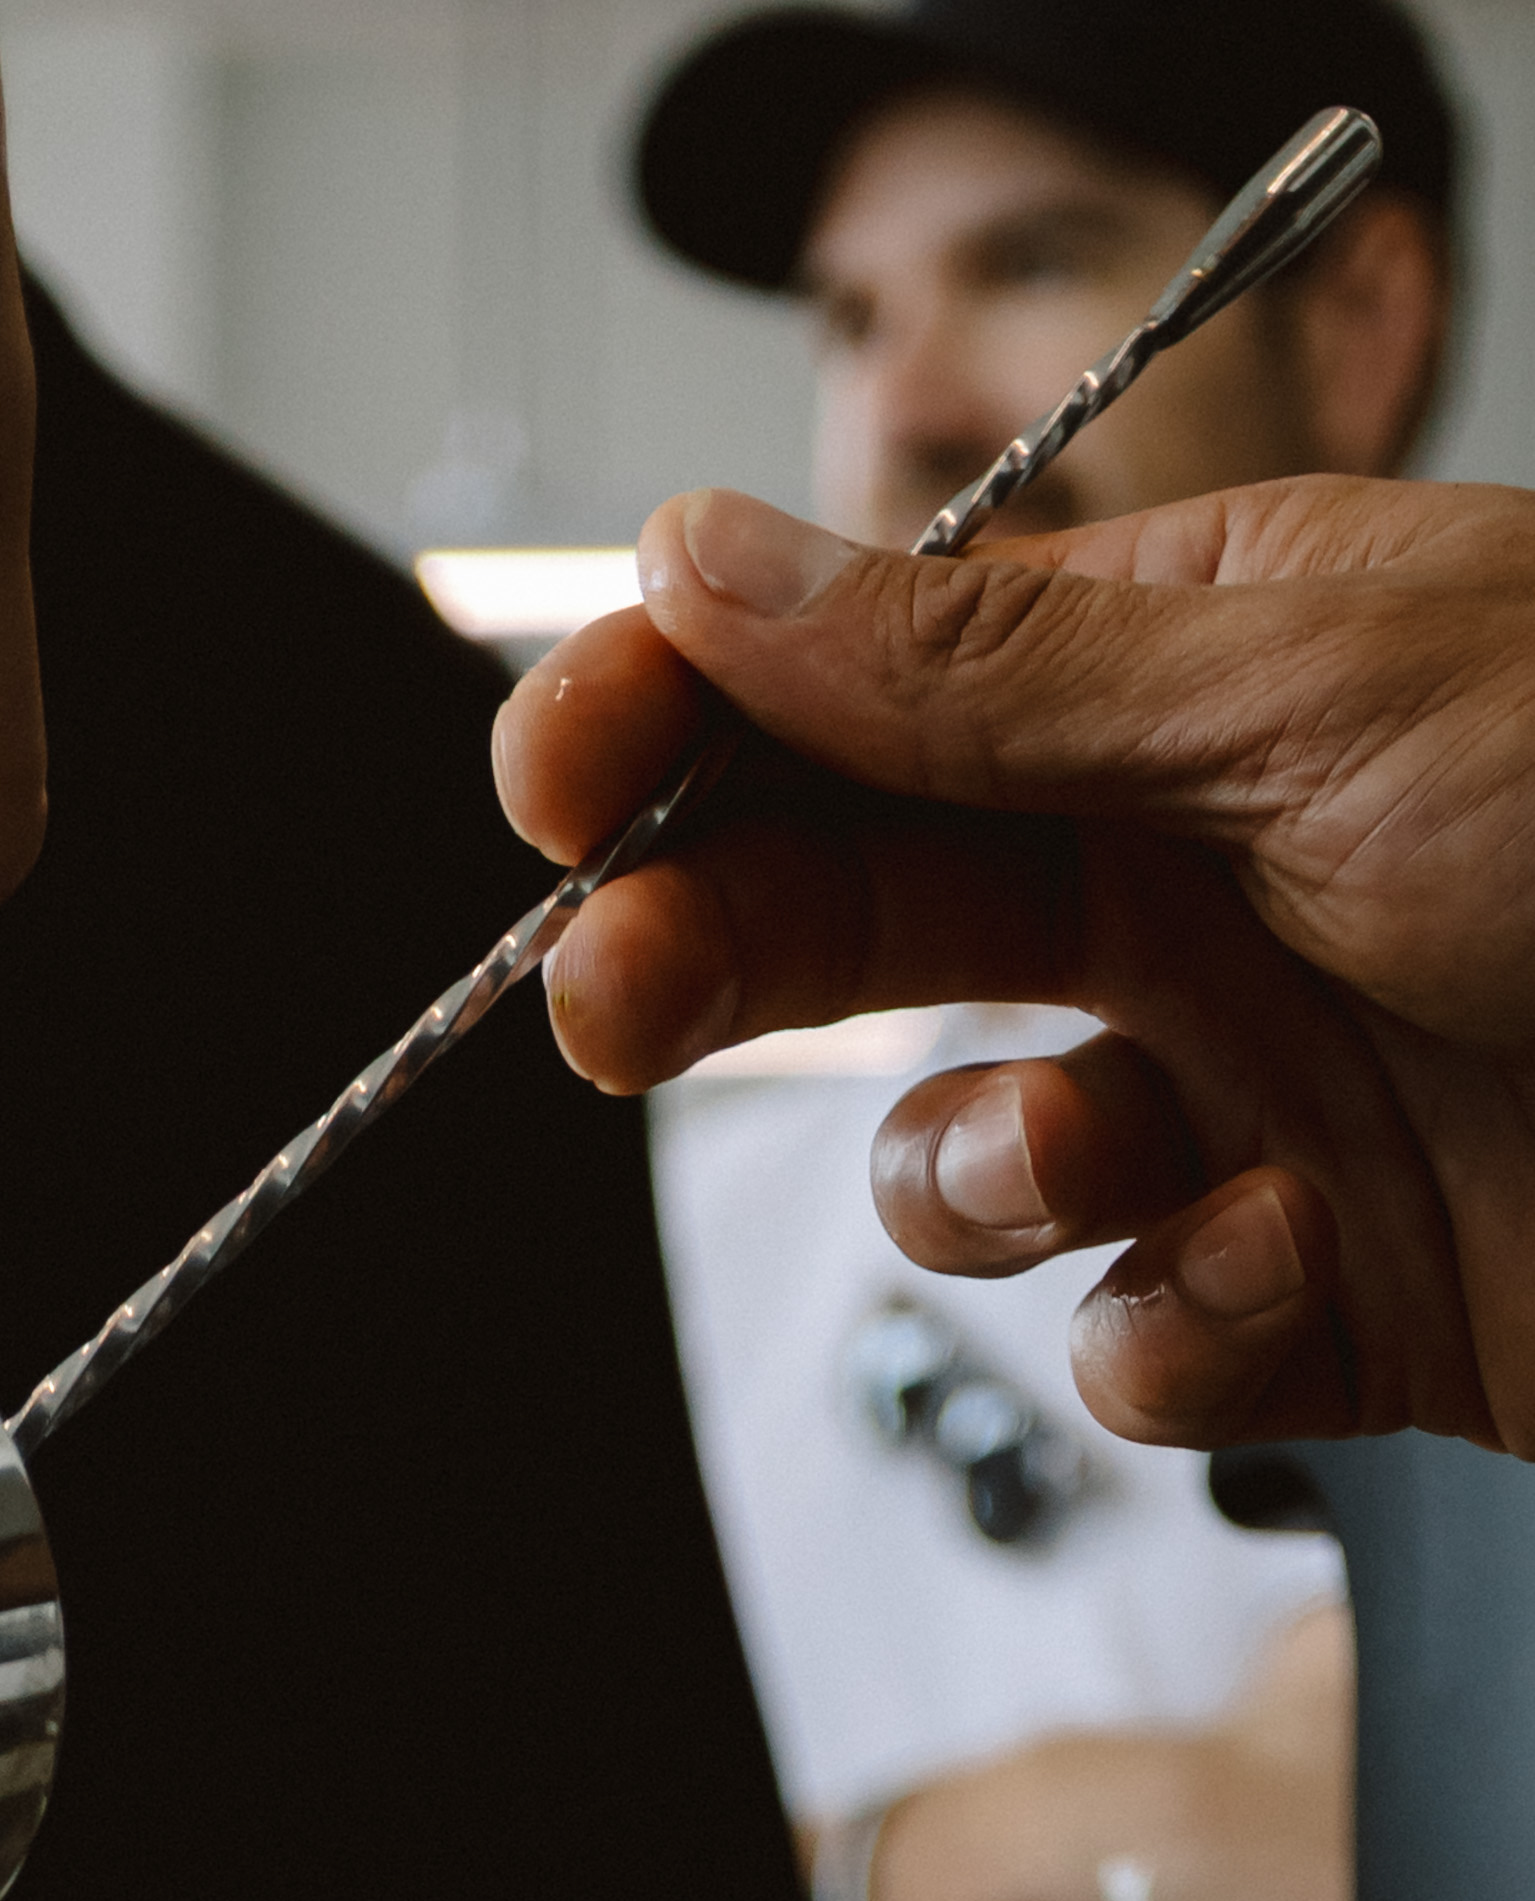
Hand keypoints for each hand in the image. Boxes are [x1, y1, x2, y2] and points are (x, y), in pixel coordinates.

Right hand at [493, 475, 1534, 1453]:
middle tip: (611, 1007)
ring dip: (995, 1181)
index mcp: (1203, 677)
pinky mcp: (1341, 1297)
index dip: (686, 726)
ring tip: (1116, 1160)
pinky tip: (1304, 1280)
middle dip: (725, 964)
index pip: (865, 684)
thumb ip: (975, 665)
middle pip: (864, 917)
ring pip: (978, 1169)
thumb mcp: (1306, 692)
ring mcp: (1270, 1089)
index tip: (558, 789)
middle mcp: (1212, 876)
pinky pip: (1140, 1344)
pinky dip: (1190, 1331)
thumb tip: (703, 556)